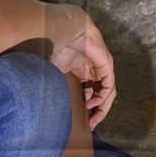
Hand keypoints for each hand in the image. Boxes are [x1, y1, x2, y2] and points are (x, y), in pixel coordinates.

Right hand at [45, 5, 116, 128]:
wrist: (62, 30)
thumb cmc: (55, 48)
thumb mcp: (55, 73)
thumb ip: (56, 87)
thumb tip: (46, 105)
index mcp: (82, 73)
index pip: (89, 95)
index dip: (87, 110)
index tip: (82, 123)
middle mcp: (94, 72)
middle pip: (100, 96)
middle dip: (97, 113)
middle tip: (90, 126)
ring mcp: (102, 69)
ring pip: (107, 94)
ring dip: (101, 108)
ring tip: (92, 119)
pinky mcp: (107, 66)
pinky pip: (109, 86)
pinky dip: (103, 97)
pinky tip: (92, 104)